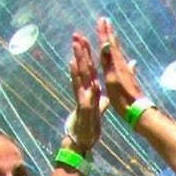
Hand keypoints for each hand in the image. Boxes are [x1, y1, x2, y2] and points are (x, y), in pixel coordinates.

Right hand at [64, 31, 104, 153]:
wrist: (83, 141)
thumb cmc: (89, 125)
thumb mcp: (98, 110)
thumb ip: (101, 101)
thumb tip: (102, 96)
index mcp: (91, 90)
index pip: (92, 69)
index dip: (89, 55)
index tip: (86, 39)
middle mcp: (85, 91)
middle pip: (85, 68)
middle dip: (81, 51)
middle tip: (77, 34)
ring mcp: (82, 96)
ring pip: (81, 75)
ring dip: (78, 59)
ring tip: (75, 44)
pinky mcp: (82, 105)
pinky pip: (80, 88)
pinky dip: (76, 76)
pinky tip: (73, 65)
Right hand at [96, 17, 145, 114]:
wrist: (138, 111)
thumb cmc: (122, 98)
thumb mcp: (112, 80)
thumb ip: (109, 62)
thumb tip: (106, 44)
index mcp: (116, 65)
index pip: (108, 45)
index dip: (104, 33)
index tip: (101, 20)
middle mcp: (122, 66)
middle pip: (114, 46)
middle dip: (109, 33)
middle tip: (106, 21)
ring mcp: (127, 72)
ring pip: (119, 53)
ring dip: (114, 43)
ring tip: (112, 35)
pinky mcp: (129, 79)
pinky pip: (124, 64)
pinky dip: (122, 59)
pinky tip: (130, 61)